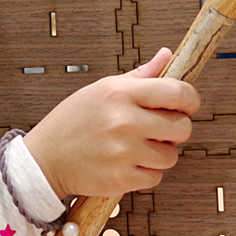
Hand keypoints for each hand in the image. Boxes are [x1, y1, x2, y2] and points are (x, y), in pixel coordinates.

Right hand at [24, 47, 198, 198]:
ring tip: (138, 146)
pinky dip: (147, 172)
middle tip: (158, 128)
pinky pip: (156, 177)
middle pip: (183, 128)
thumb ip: (140, 76)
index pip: (178, 92)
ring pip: (172, 156)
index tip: (186, 105)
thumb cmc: (74, 120)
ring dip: (161, 153)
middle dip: (176, 128)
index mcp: (120, 93)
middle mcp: (123, 122)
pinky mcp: (121, 179)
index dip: (190, 99)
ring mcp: (123, 153)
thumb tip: (167, 55)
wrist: (45, 159)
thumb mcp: (102, 89)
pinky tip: (128, 163)